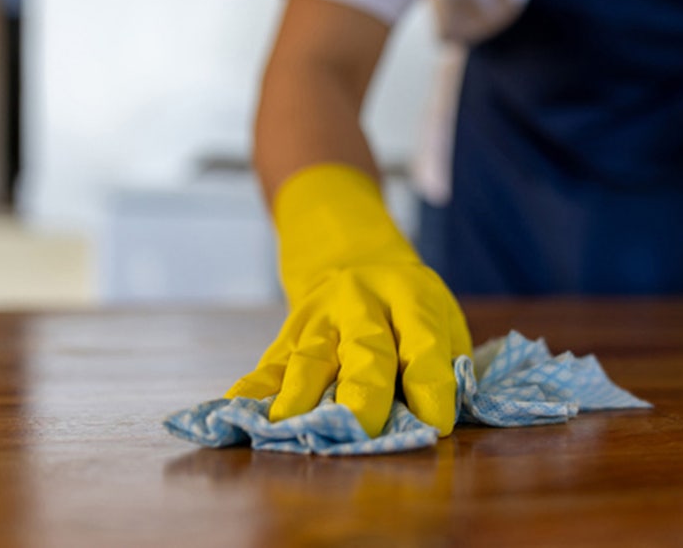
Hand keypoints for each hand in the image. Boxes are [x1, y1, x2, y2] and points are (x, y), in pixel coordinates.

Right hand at [226, 164, 471, 437]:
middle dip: (364, 392)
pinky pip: (270, 363)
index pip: (424, 343)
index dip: (431, 385)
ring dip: (299, 393)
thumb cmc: (406, 305)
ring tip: (288, 425)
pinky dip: (253, 389)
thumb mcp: (439, 316)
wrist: (350, 254)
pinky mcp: (289, 333)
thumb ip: (446, 363)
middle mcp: (365, 304)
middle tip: (362, 429)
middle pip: (366, 349)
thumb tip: (440, 417)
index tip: (436, 424)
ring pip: (311, 357)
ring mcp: (322, 317)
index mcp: (412, 298)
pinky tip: (236, 410)